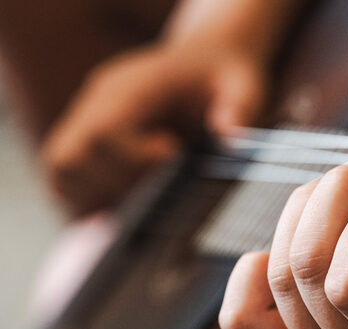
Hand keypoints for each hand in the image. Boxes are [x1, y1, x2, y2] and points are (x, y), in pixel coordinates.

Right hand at [41, 38, 267, 216]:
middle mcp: (97, 104)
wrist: (202, 62)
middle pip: (70, 158)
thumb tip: (231, 138)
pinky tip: (132, 205)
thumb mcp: (242, 83)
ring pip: (62, 173)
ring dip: (100, 199)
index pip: (101, 132)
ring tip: (148, 199)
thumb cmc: (221, 76)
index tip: (173, 157)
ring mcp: (86, 123)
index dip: (132, 159)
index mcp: (129, 87)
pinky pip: (68, 181)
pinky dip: (93, 202)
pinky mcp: (87, 144)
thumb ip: (238, 107)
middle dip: (115, 186)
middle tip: (161, 186)